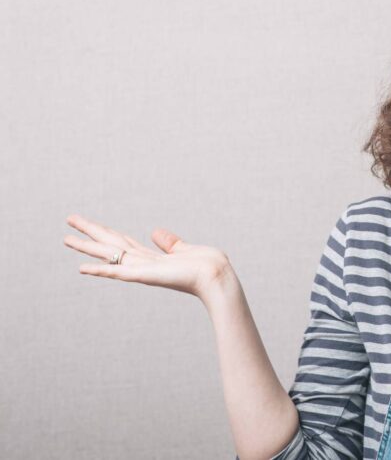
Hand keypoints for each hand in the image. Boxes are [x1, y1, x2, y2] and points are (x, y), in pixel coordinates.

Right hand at [63, 214, 234, 303]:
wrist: (217, 277)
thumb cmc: (207, 266)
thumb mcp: (186, 249)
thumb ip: (170, 243)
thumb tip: (155, 232)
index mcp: (152, 257)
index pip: (123, 241)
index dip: (106, 232)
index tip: (89, 224)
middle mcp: (142, 263)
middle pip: (110, 244)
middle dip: (90, 233)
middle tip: (68, 222)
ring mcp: (142, 270)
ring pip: (108, 255)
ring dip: (87, 247)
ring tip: (65, 238)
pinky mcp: (144, 276)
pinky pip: (117, 272)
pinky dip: (99, 271)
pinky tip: (81, 268)